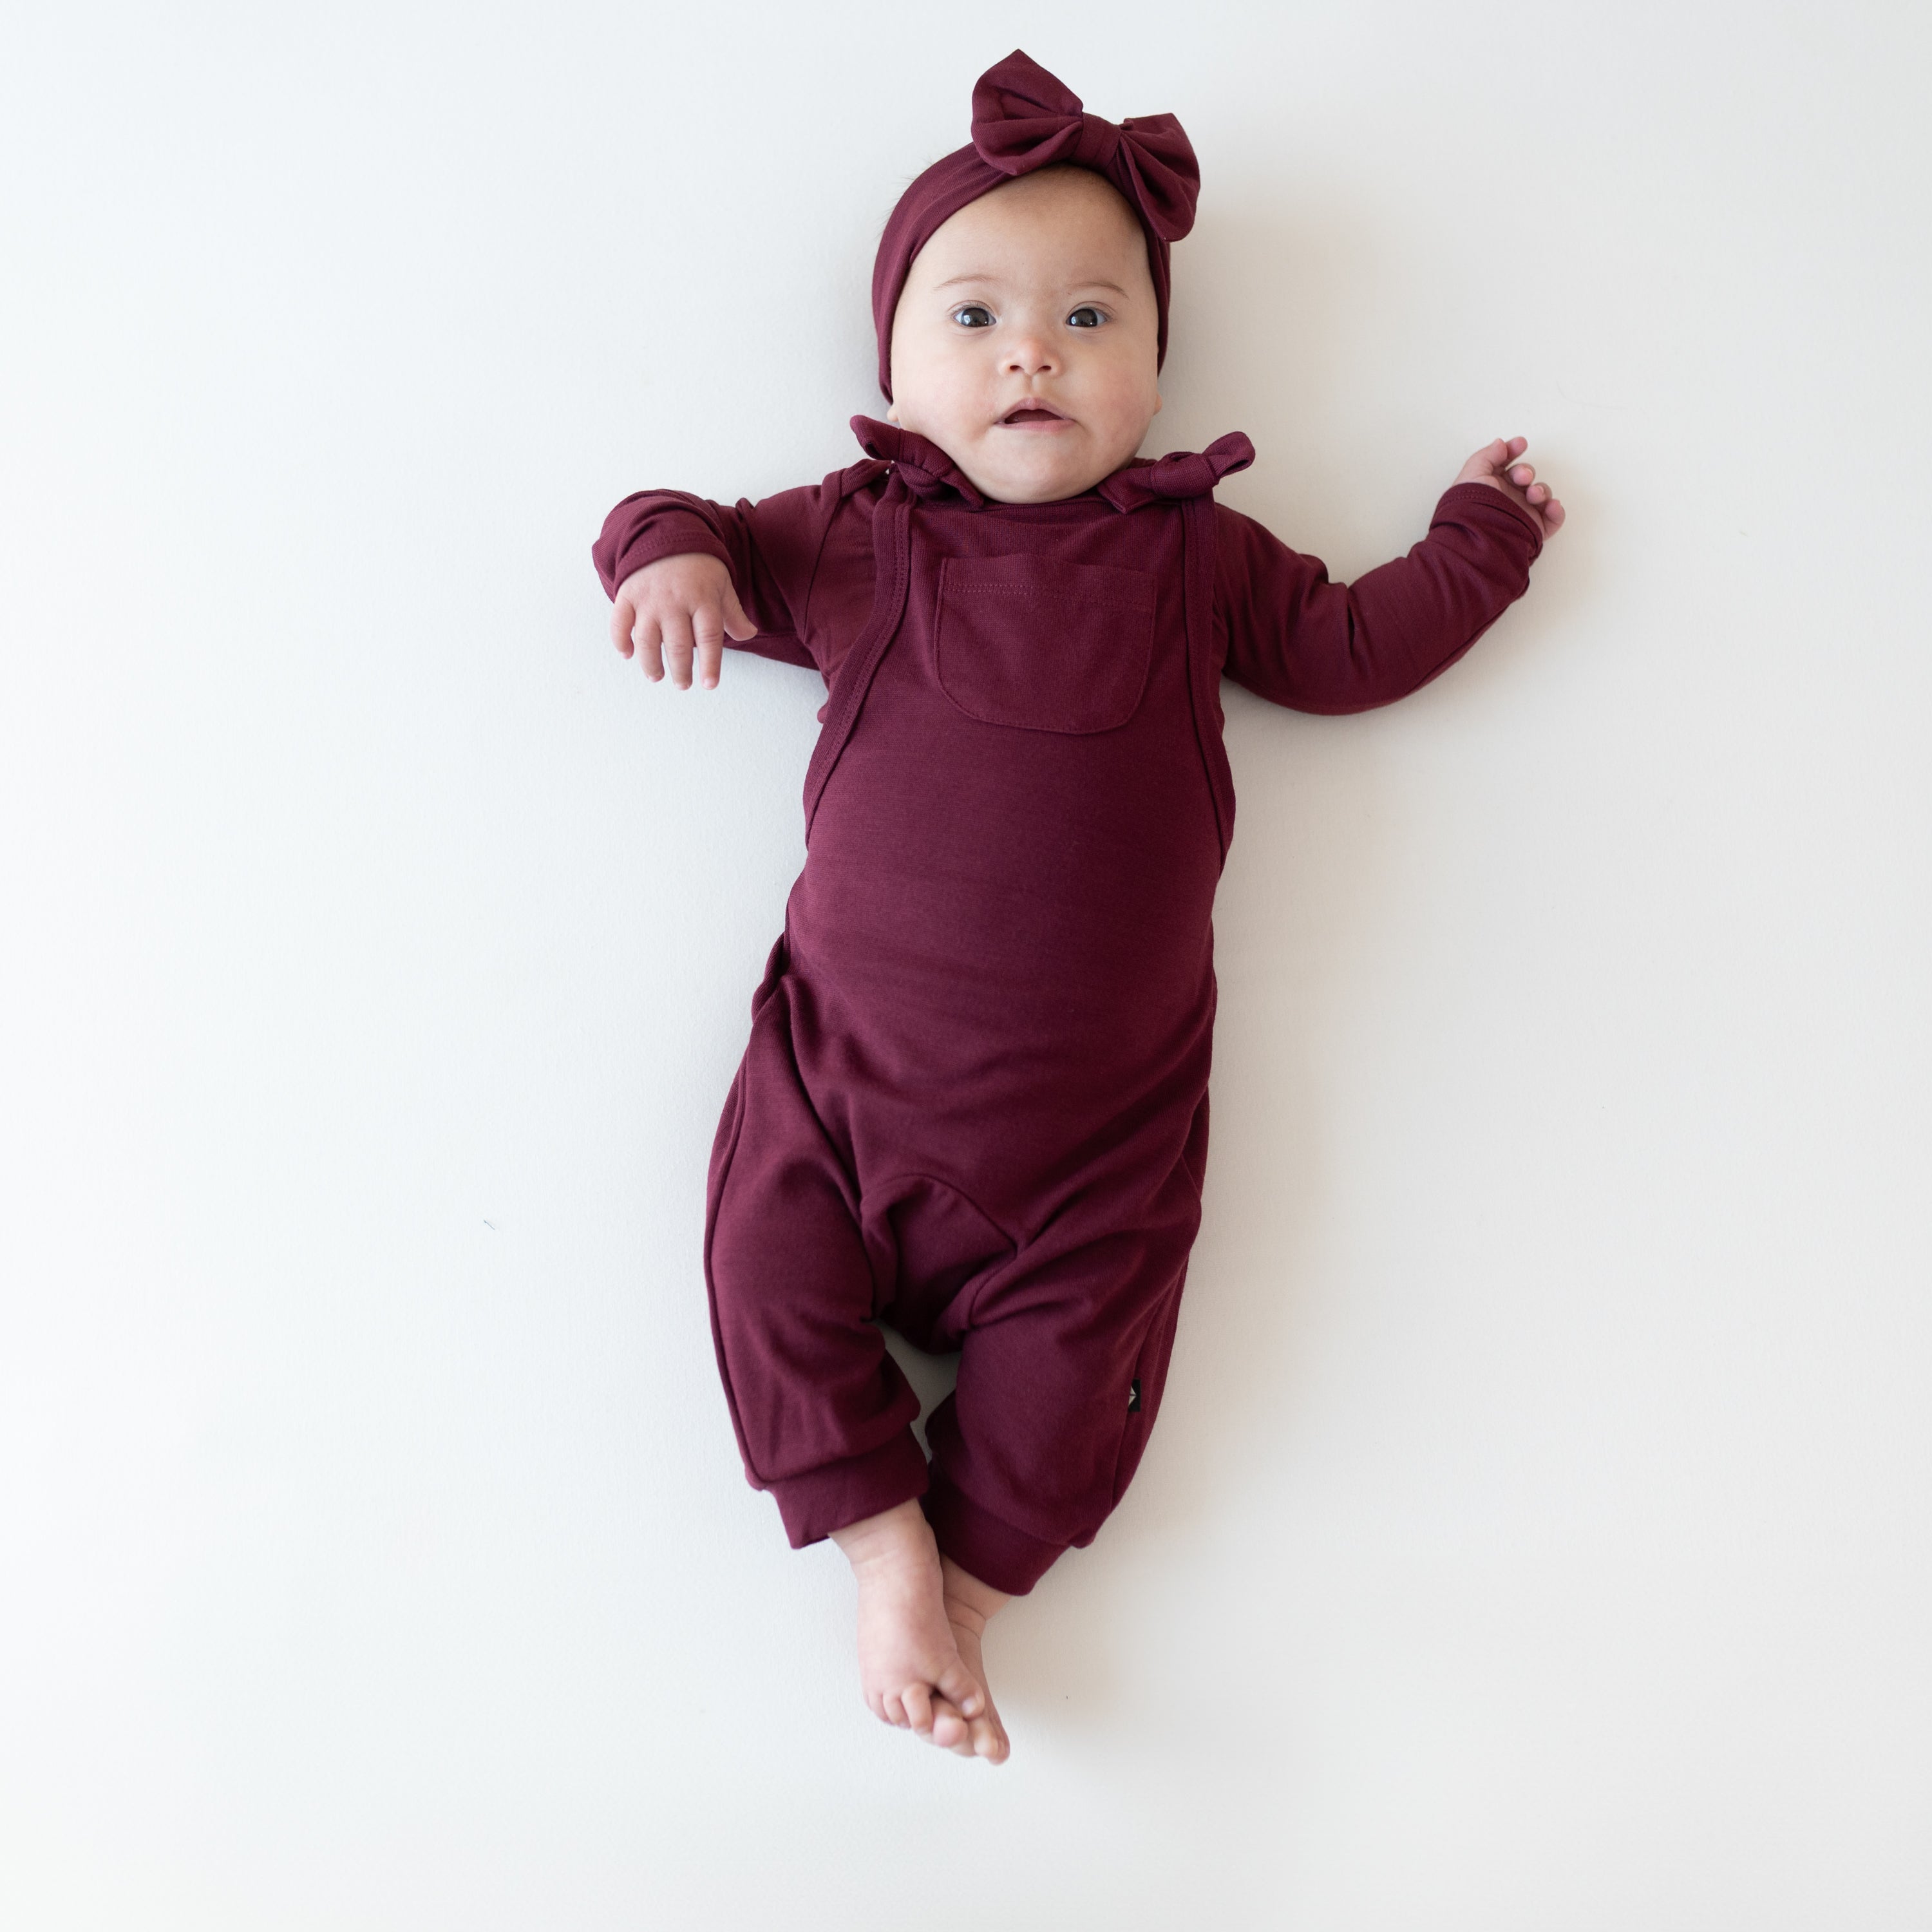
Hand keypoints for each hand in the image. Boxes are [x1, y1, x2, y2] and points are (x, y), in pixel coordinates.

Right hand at [611, 552, 755, 688]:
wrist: (667, 532)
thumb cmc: (699, 566)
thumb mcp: (722, 585)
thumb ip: (733, 613)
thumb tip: (748, 635)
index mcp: (703, 599)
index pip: (709, 637)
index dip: (710, 663)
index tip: (709, 684)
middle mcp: (675, 600)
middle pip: (678, 644)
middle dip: (681, 670)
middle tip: (684, 684)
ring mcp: (649, 598)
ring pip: (648, 639)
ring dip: (651, 663)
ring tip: (657, 677)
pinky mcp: (628, 594)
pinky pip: (620, 622)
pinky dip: (621, 640)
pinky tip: (628, 655)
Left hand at [1453, 436, 1565, 538]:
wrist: (1478, 537)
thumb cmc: (1471, 506)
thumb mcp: (1472, 474)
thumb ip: (1487, 455)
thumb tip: (1501, 444)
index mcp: (1490, 485)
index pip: (1505, 465)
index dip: (1513, 451)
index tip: (1520, 444)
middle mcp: (1506, 498)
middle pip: (1525, 476)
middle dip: (1526, 472)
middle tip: (1522, 477)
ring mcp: (1521, 513)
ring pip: (1541, 494)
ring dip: (1541, 489)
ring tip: (1533, 494)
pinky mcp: (1533, 529)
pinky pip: (1553, 518)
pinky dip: (1556, 511)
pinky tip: (1551, 505)